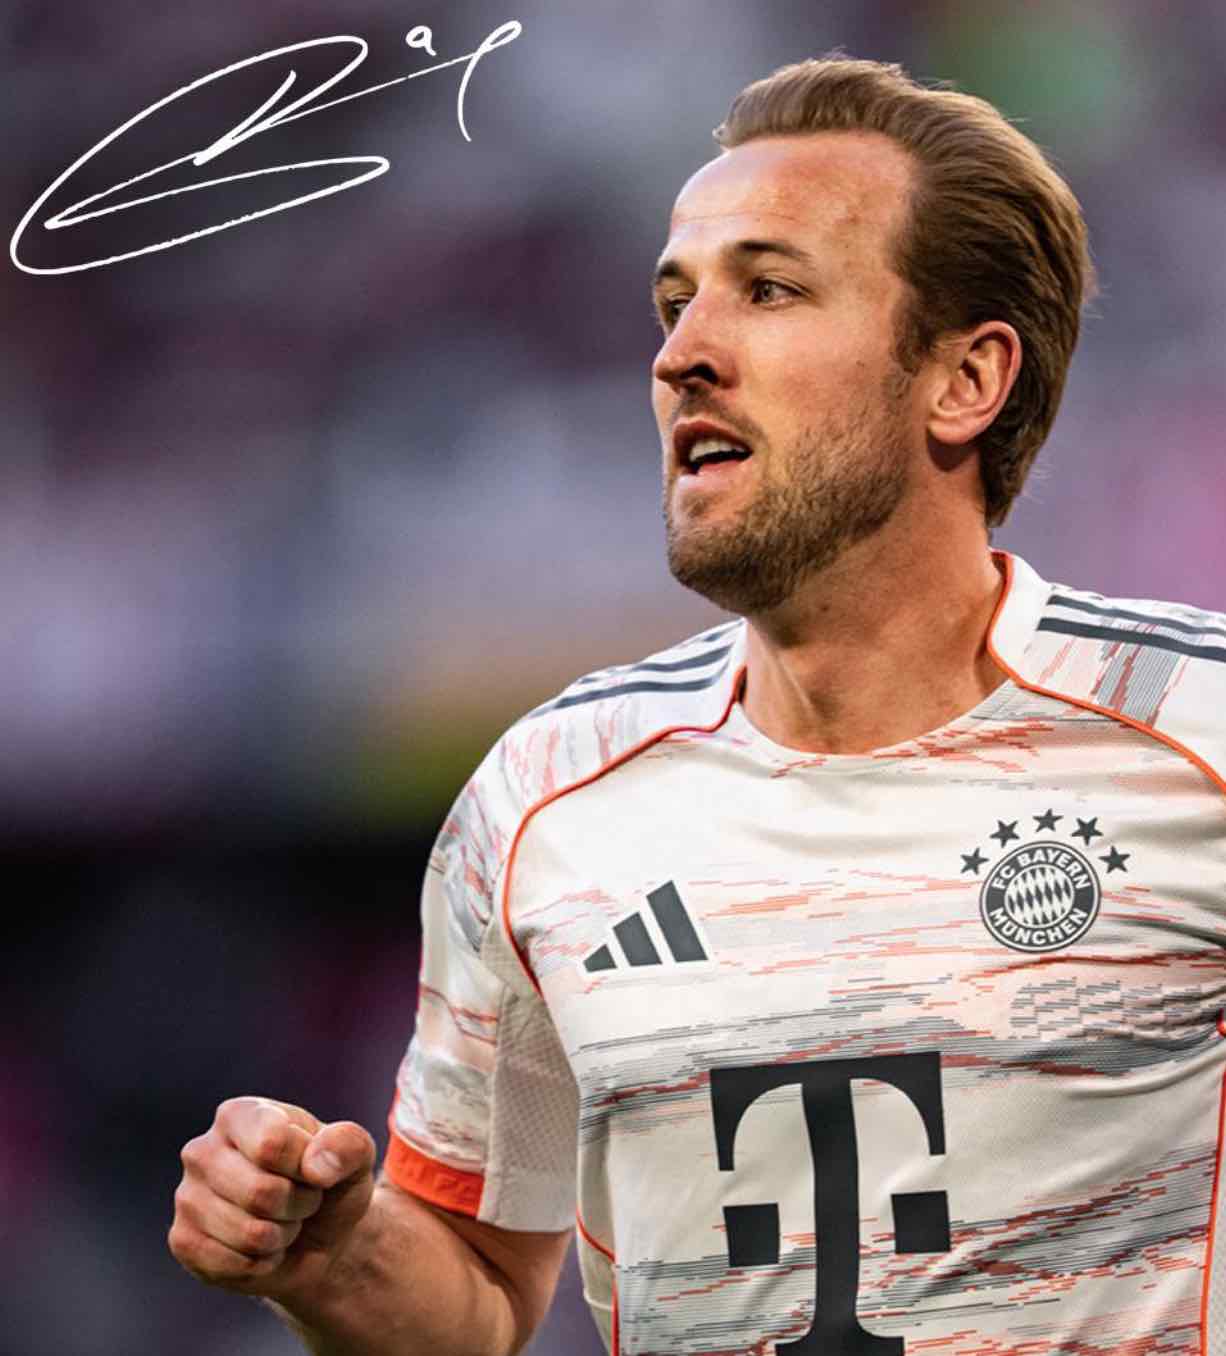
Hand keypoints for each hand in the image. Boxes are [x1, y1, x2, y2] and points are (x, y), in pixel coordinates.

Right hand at [169, 1096, 375, 1300]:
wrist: (316, 1236)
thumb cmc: (331, 1183)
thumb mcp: (355, 1156)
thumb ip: (347, 1145)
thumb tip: (315, 1167)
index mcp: (241, 1114)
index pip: (271, 1144)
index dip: (306, 1168)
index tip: (312, 1169)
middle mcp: (203, 1149)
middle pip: (260, 1192)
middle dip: (298, 1206)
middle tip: (301, 1201)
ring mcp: (187, 1196)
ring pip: (249, 1232)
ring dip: (281, 1237)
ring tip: (283, 1222)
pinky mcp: (182, 1240)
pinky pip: (229, 1263)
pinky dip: (260, 1264)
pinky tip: (262, 1248)